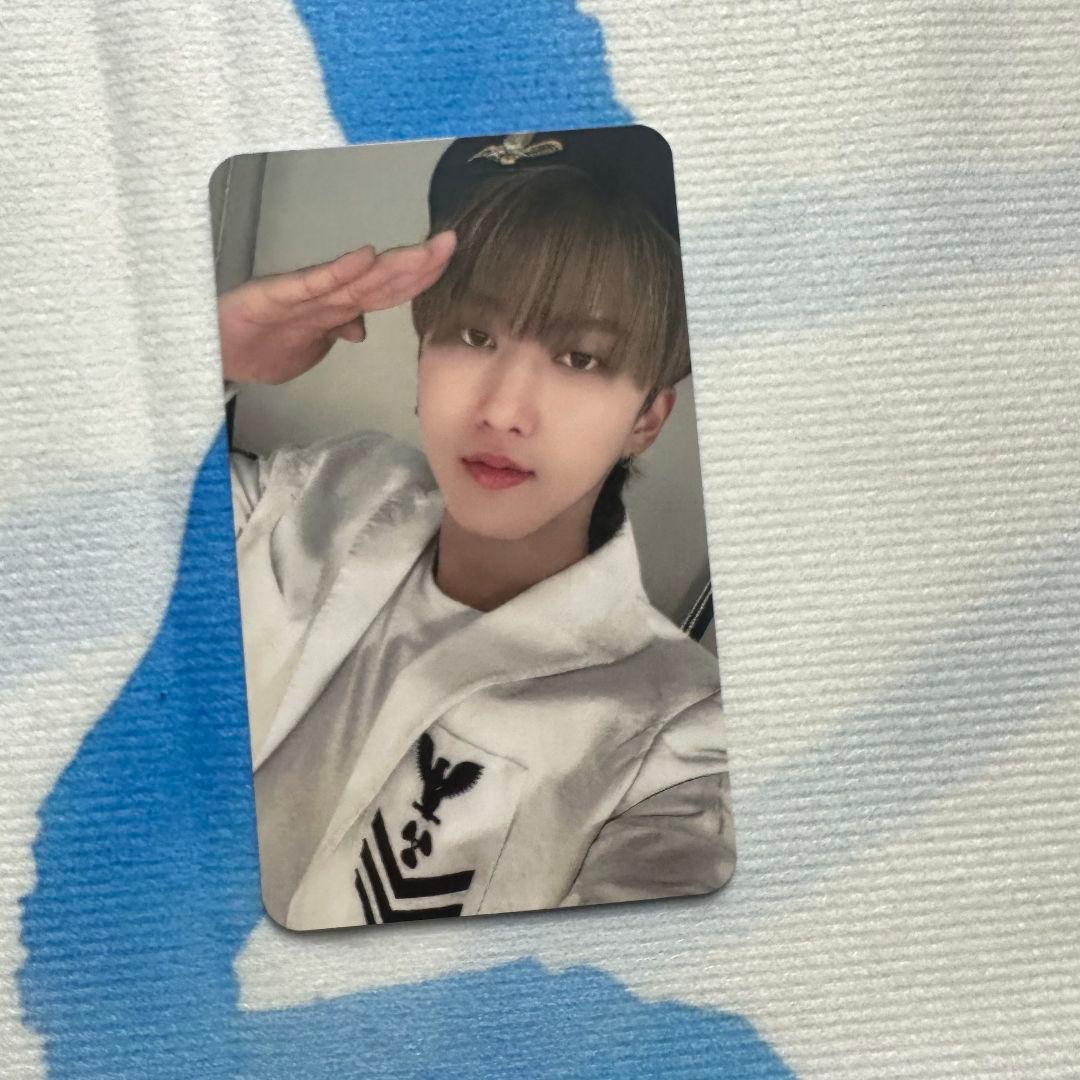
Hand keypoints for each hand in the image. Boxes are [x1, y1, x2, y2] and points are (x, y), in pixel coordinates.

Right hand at [218, 230, 455, 384]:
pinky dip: (340, 270)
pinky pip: (315, 283)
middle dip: (418, 263)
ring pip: (357, 278)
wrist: (216, 350)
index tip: (450, 260)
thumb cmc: (262, 343)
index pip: (388, 291)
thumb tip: (361, 329)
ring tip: (424, 250)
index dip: (420, 277)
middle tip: (450, 243)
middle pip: (381, 279)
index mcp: (339, 307)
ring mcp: (305, 293)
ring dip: (392, 264)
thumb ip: (337, 331)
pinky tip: (365, 257)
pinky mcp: (278, 295)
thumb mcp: (310, 345)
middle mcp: (327, 294)